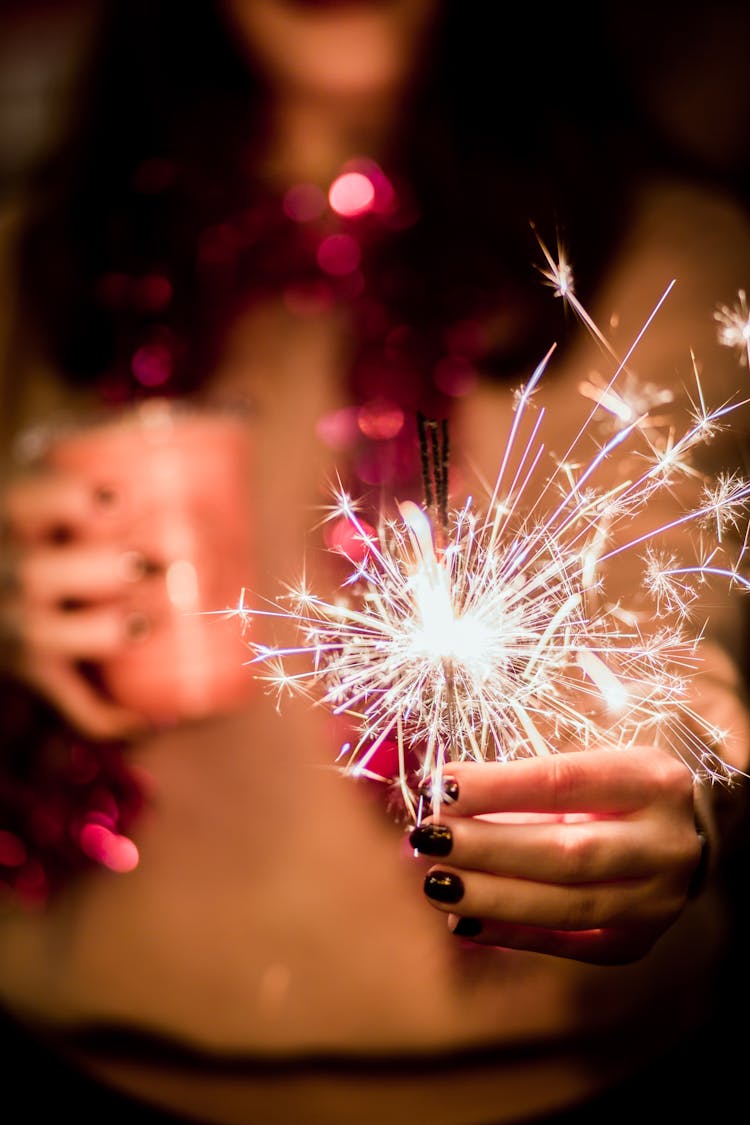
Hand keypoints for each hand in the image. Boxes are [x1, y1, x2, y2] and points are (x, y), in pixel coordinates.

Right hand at [0, 468, 148, 738]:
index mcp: (18, 519)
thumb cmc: (74, 528)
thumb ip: (137, 462)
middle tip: (160, 563)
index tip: (121, 497)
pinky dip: (109, 716)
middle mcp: (7, 574)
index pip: (26, 502)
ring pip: (48, 638)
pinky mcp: (35, 674)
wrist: (13, 591)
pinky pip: (69, 703)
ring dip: (102, 633)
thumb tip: (248, 416)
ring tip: (146, 621)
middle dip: (102, 569)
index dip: (65, 500)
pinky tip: (149, 719)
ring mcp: (17, 628)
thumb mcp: (79, 491)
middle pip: (39, 572)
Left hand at [409, 747, 704, 964]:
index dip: (499, 787)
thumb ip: (527, 787)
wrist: (685, 837)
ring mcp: (657, 900)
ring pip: (567, 905)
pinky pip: (569, 943)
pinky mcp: (638, 941)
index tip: (443, 785)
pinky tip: (465, 920)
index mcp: (651, 781)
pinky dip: (513, 933)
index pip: (564, 783)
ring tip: (437, 882)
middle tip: (430, 838)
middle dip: (489, 847)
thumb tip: (447, 802)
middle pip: (567, 851)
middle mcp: (664, 843)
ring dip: (493, 897)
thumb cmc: (616, 790)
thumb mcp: (589, 768)